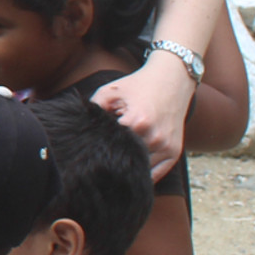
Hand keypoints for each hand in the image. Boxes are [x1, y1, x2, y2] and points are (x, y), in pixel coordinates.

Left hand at [90, 58, 192, 179]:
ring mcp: (167, 147)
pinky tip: (129, 171)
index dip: (99, 148)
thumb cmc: (137, 86)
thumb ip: (93, 110)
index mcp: (138, 122)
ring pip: (141, 170)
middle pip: (126, 160)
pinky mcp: (174, 152)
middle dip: (112, 159)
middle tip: (99, 161)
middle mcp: (155, 137)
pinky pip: (156, 174)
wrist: (171, 80)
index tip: (91, 149)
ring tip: (116, 161)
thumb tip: (80, 132)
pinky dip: (143, 174)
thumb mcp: (109, 92)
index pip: (112, 147)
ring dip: (128, 168)